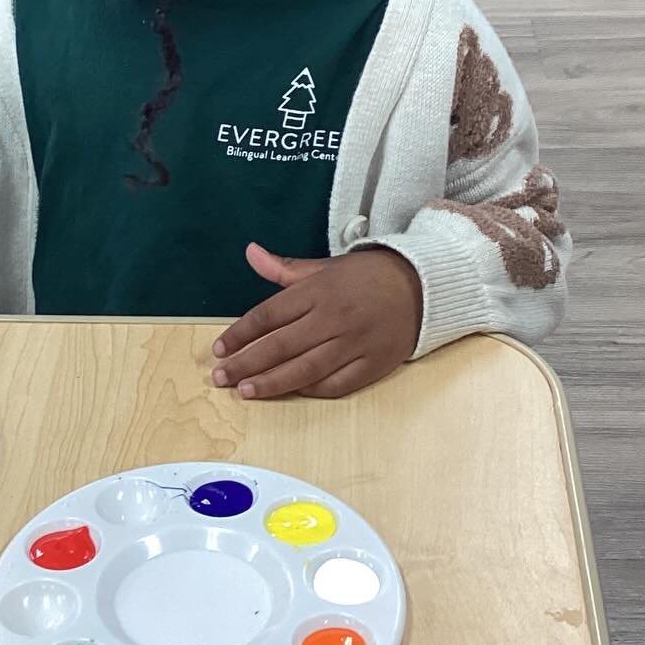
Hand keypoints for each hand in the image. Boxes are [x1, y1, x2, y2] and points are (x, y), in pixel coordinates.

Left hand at [211, 243, 422, 399]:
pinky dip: (311, 390)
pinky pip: (336, 384)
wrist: (424, 286)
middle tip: (221, 377)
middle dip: (247, 364)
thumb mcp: (325, 267)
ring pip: (306, 369)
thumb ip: (284, 268)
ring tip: (245, 392)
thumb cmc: (367, 276)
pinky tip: (289, 392)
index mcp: (318, 291)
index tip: (219, 349)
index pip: (269, 315)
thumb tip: (250, 252)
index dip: (241, 334)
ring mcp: (355, 343)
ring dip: (272, 383)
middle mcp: (334, 318)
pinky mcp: (374, 364)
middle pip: (281, 345)